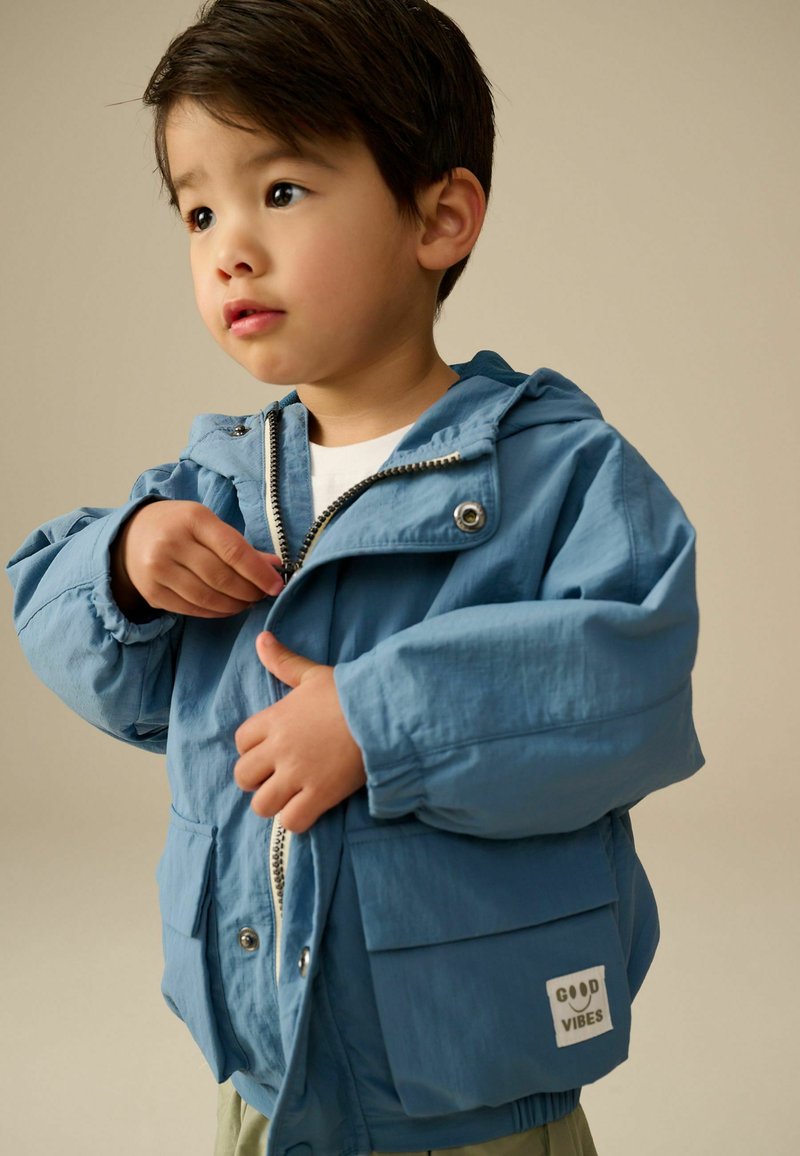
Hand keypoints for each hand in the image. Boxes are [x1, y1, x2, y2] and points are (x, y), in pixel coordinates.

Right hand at [112, 500, 283, 619]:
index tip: (276, 586)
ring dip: (234, 605)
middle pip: (221, 577)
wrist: (131, 535)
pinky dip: (215, 612)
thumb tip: (274, 567)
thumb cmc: (179, 526)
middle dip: (249, 591)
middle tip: (262, 596)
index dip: (258, 573)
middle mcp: (171, 542)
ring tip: (247, 602)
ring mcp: (158, 569)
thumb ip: (240, 546)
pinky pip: (191, 608)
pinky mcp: (152, 592)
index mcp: (193, 518)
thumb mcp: (208, 524)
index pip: (233, 550)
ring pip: (207, 597)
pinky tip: (227, 608)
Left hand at [234, 632, 365, 831]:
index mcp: (274, 719)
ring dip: (274, 803)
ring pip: (262, 804)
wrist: (384, 714)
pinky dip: (296, 820)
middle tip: (280, 776)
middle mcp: (279, 749)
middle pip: (243, 777)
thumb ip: (283, 661)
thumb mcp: (312, 674)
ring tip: (292, 796)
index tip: (272, 750)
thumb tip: (261, 638)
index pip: (240, 742)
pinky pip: (291, 822)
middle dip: (258, 780)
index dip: (253, 748)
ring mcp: (297, 774)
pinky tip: (309, 808)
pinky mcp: (319, 795)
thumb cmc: (349, 693)